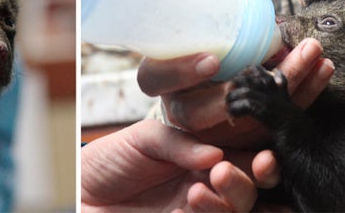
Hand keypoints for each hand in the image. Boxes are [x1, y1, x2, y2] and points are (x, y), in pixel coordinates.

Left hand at [81, 119, 280, 211]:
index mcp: (202, 158)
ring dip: (229, 199)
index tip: (265, 157)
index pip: (244, 158)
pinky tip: (191, 203)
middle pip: (249, 189)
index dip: (262, 158)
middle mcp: (206, 185)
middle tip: (232, 171)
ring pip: (234, 210)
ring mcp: (195, 209)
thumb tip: (216, 154)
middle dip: (249, 181)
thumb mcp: (143, 139)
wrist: (80, 192)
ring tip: (202, 188)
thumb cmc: (109, 161)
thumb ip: (178, 142)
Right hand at [137, 0, 334, 147]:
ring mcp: (209, 130)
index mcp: (161, 77)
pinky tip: (323, 70)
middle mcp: (181, 108)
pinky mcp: (242, 138)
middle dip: (239, 93)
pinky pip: (271, 126)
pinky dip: (301, 97)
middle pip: (199, 114)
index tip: (212, 59)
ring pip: (241, 123)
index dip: (180, 72)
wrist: (211, 82)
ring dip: (282, 91)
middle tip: (272, 69)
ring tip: (314, 57)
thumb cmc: (199, 44)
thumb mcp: (195, 17)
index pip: (156, 79)